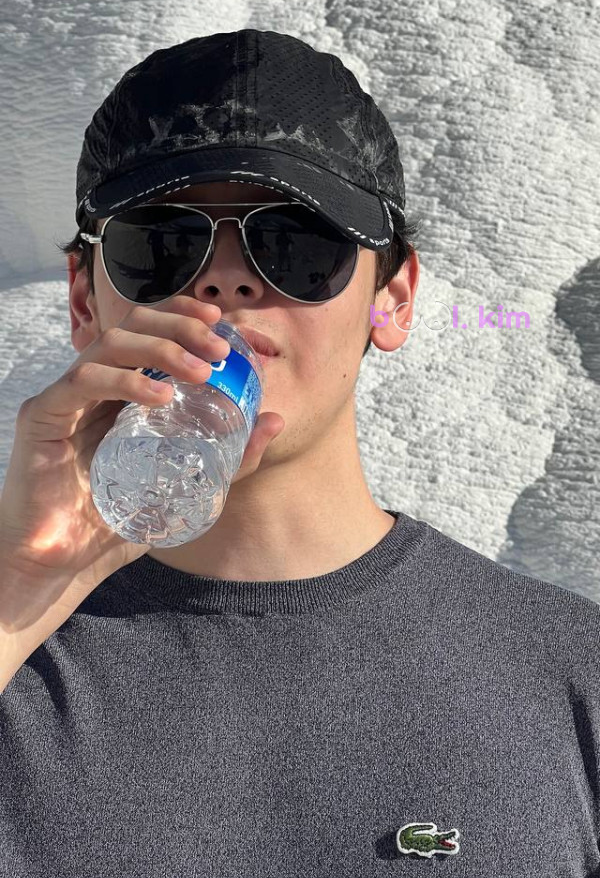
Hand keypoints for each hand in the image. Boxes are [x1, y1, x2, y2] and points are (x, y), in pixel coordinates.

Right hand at [0, 295, 283, 589]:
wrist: (61, 562)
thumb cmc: (117, 519)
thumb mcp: (188, 482)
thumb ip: (232, 455)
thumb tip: (277, 420)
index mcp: (122, 388)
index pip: (151, 328)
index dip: (184, 314)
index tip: (221, 322)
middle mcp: (94, 382)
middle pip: (133, 325)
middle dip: (181, 327)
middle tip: (220, 349)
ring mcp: (67, 395)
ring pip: (111, 343)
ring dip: (162, 349)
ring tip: (201, 373)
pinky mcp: (45, 415)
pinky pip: (83, 380)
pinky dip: (125, 381)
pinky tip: (161, 397)